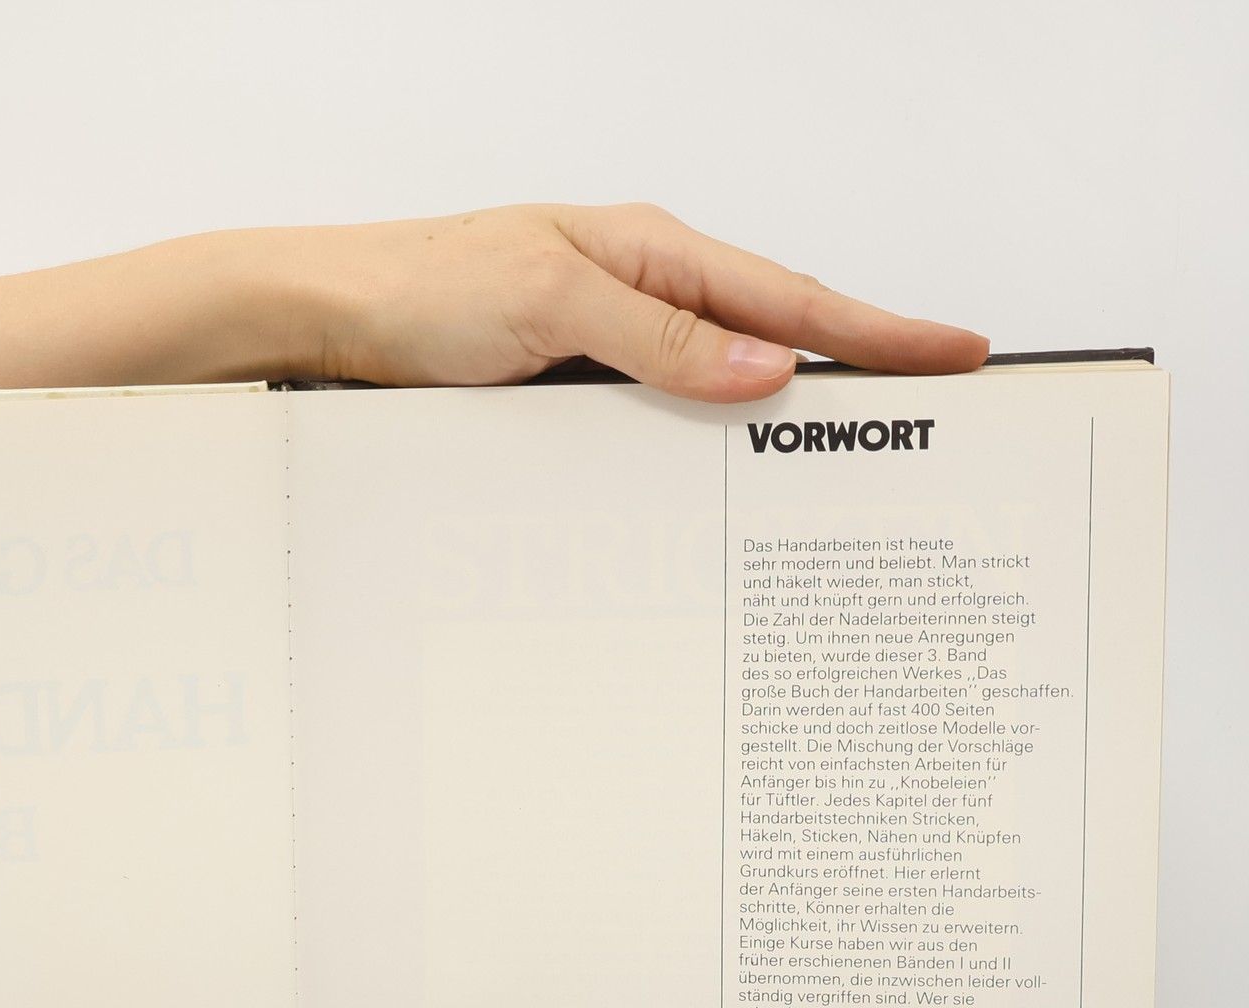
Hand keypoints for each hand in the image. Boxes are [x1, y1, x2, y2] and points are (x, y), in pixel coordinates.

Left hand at [286, 201, 989, 397]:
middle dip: (857, 372)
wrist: (334, 319)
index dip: (877, 330)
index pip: (788, 299)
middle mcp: (640, 294)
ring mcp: (610, 343)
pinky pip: (662, 418)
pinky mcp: (575, 388)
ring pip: (720, 386)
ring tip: (854, 455)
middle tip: (935, 410)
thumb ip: (658, 339)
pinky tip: (728, 473)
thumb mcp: (550, 302)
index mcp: (652, 252)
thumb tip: (764, 370)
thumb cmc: (425, 288)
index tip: (955, 353)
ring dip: (783, 418)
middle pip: (771, 340)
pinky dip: (707, 443)